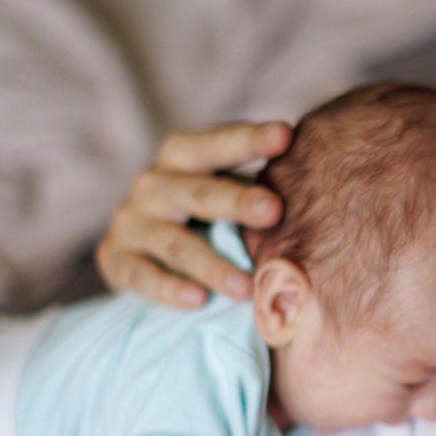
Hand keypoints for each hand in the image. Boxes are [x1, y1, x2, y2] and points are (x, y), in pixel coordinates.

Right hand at [96, 121, 291, 307]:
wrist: (138, 247)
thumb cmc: (202, 213)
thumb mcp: (223, 190)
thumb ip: (256, 188)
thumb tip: (320, 191)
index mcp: (183, 156)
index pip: (215, 143)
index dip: (249, 139)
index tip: (286, 135)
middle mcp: (153, 183)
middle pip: (198, 192)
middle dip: (237, 201)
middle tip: (275, 210)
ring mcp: (132, 222)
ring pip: (175, 243)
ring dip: (212, 265)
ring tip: (248, 287)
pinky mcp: (115, 258)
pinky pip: (141, 275)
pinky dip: (168, 288)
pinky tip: (197, 300)